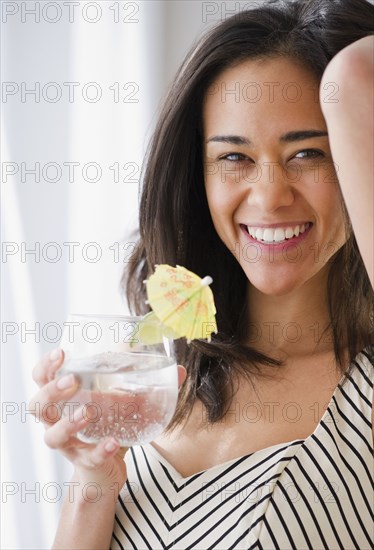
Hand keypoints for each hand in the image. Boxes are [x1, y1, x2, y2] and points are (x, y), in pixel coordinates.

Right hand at [30, 349, 186, 493]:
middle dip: (51, 391)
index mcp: (64, 400)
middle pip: (38, 406)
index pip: (41, 378)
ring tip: (88, 413)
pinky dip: (99, 450)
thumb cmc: (106, 427)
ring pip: (52, 436)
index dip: (46, 366)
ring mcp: (69, 445)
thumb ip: (146, 385)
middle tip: (71, 381)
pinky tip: (113, 442)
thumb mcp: (122, 403)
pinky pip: (87, 457)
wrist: (103, 472)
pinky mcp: (84, 462)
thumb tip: (179, 370)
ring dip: (69, 423)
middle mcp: (58, 421)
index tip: (61, 353)